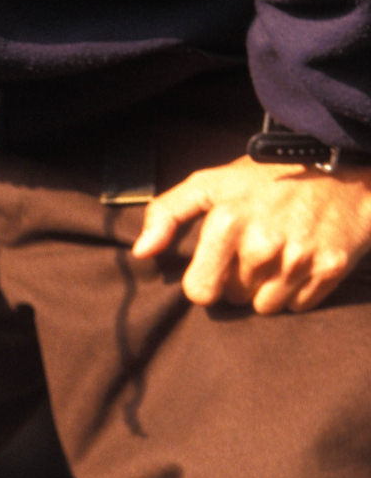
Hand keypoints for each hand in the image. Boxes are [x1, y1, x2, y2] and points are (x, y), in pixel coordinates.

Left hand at [132, 155, 370, 312]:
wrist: (335, 170)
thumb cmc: (262, 178)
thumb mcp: (209, 183)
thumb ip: (167, 213)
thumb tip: (141, 252)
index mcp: (226, 222)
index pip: (200, 290)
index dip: (202, 282)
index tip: (211, 267)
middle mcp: (262, 244)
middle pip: (233, 298)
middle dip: (234, 282)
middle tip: (247, 252)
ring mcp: (298, 259)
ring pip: (265, 307)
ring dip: (264, 288)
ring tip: (273, 254)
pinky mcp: (329, 270)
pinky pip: (298, 306)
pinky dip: (294, 291)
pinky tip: (296, 261)